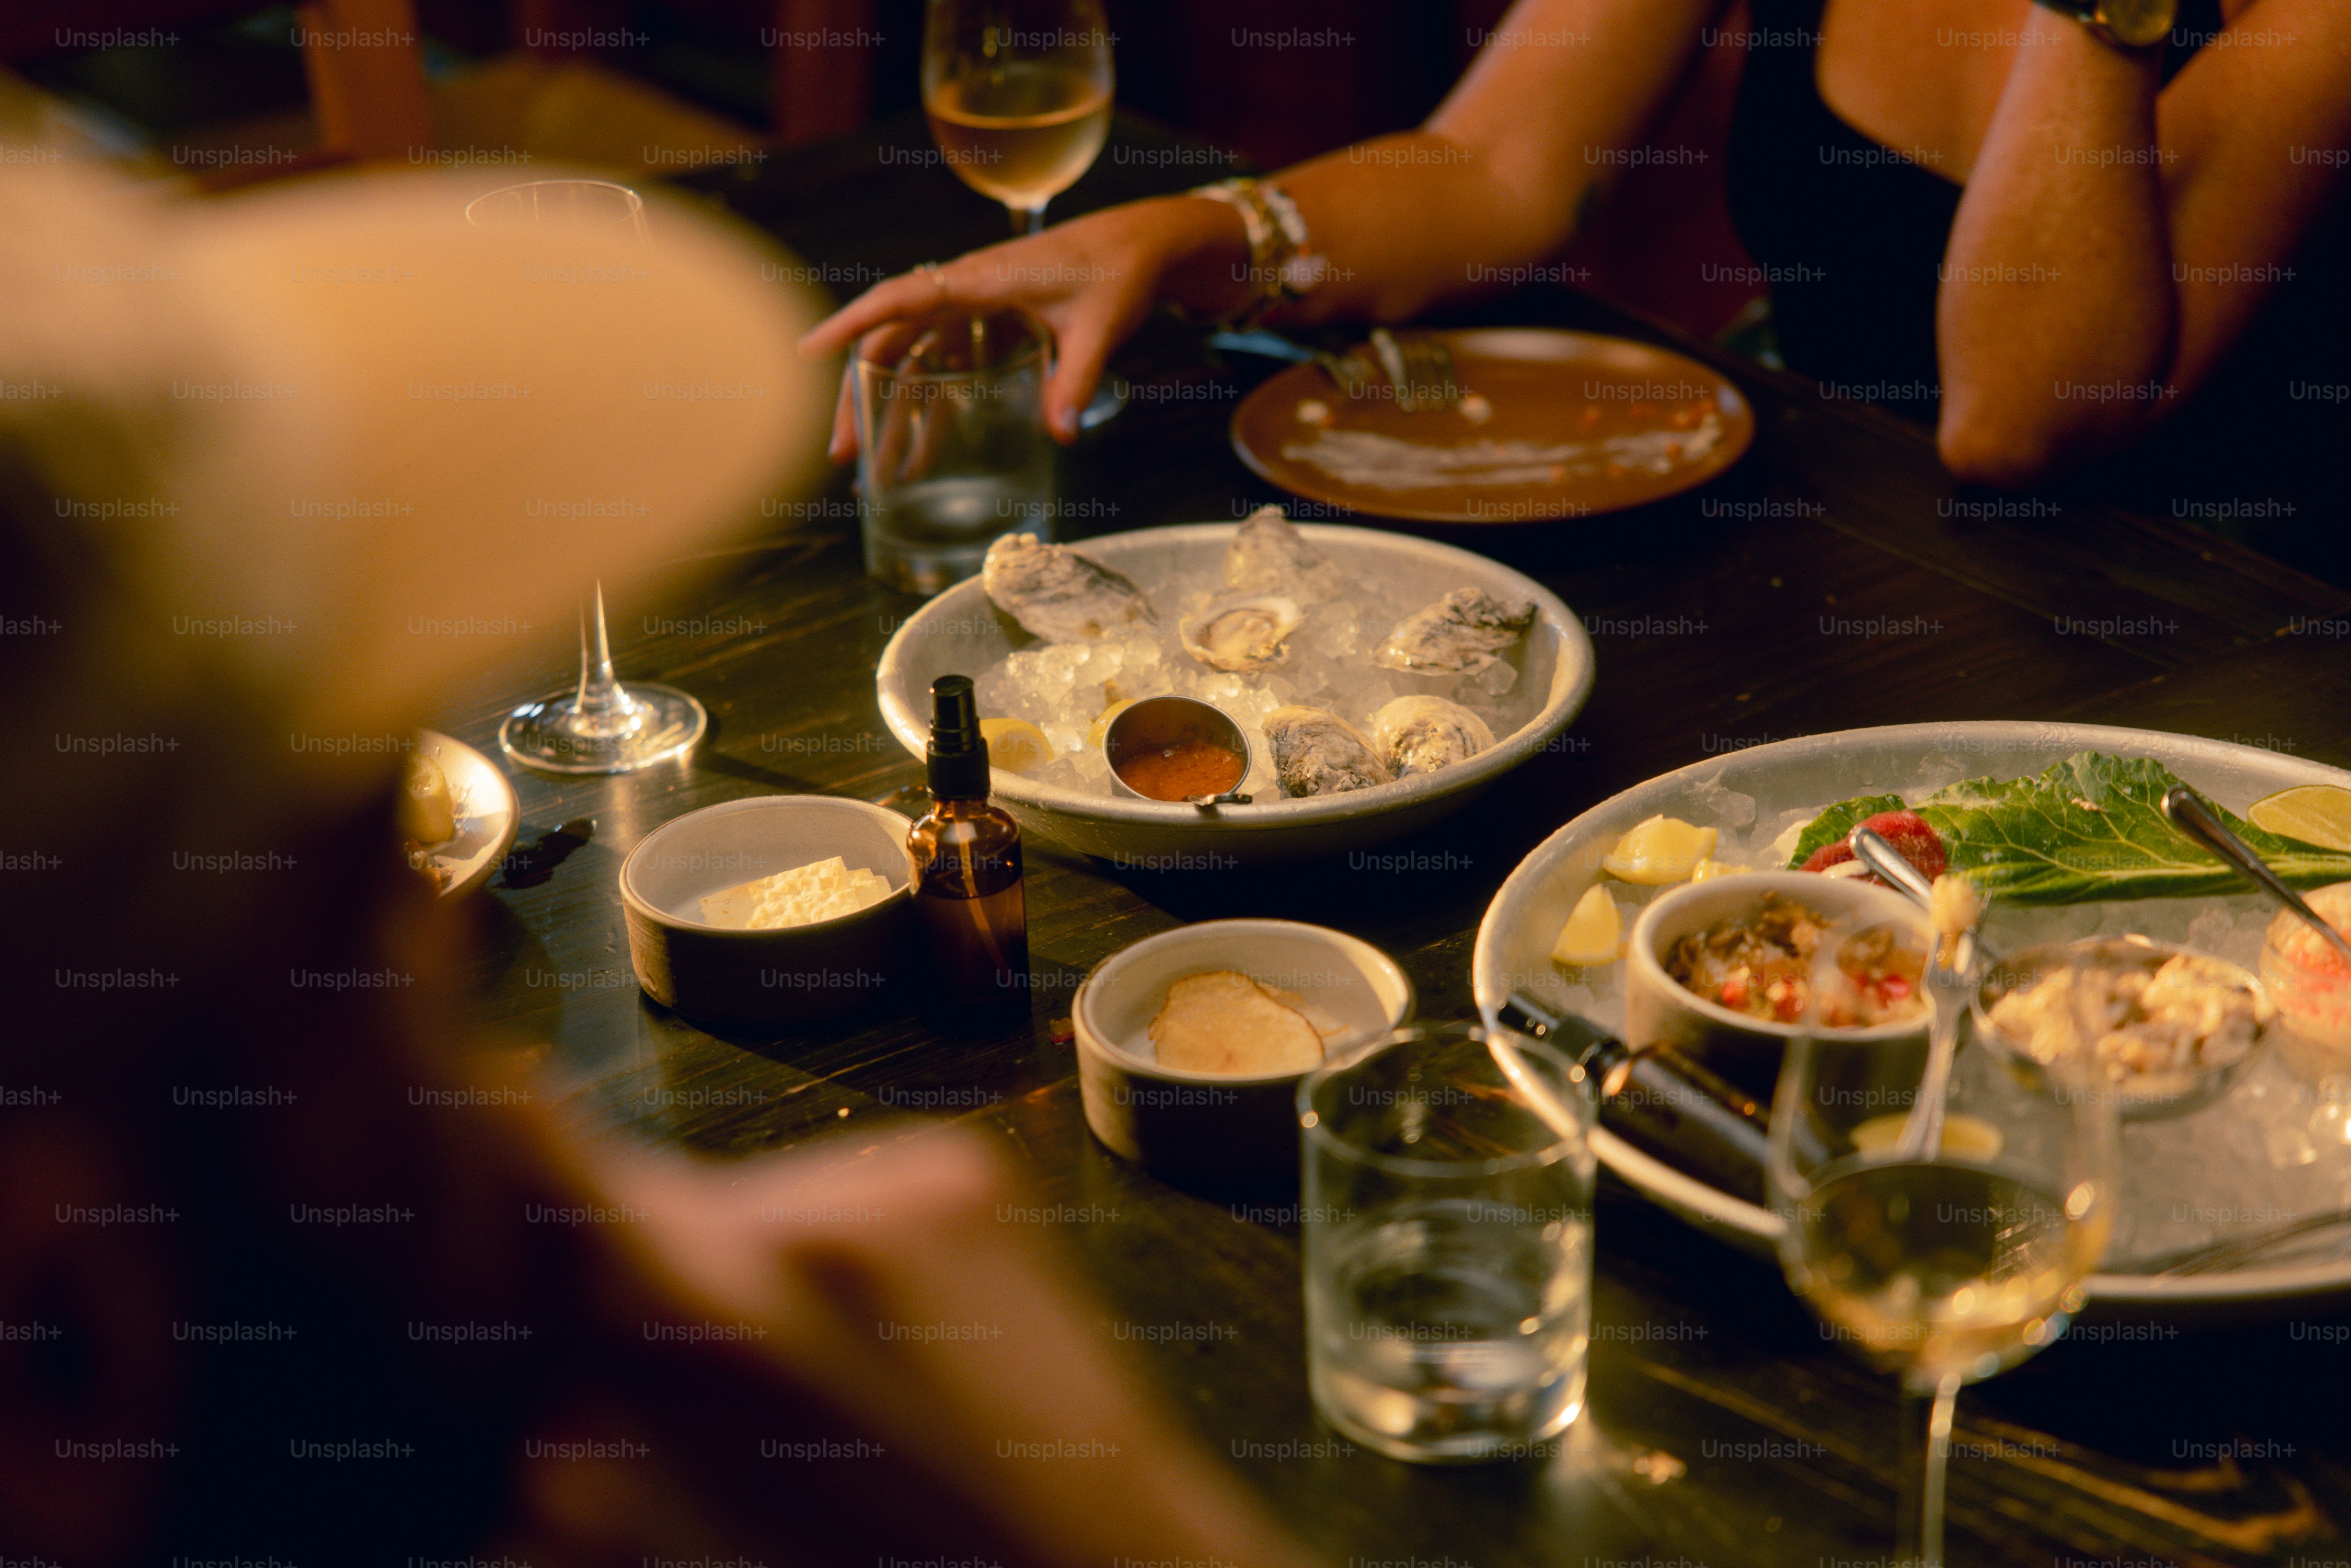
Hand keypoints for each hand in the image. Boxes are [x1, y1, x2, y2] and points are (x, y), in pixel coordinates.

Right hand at [796, 196, 1244, 458]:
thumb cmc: (1115, 271)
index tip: (807, 351)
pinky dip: (930, 406)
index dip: (850, 324)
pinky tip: (924, 451)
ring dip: (892, 412)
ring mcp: (971, 308)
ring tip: (877, 468)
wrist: (1138, 244)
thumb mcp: (1099, 328)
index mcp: (979, 280)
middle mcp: (963, 291)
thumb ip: (1075, 380)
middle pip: (891, 343)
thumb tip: (1060, 436)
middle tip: (844, 455)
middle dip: (862, 399)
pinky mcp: (986, 324)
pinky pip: (943, 365)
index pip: (900, 299)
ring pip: (912, 361)